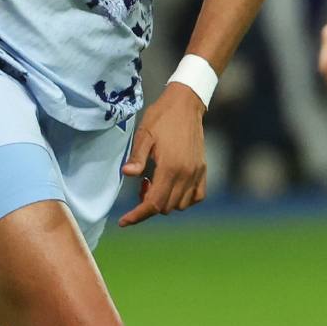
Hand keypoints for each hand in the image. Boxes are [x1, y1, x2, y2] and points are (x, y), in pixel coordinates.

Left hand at [117, 86, 206, 225]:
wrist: (186, 104)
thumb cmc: (161, 117)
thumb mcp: (144, 134)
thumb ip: (137, 157)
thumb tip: (127, 174)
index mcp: (170, 167)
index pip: (154, 203)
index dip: (137, 215)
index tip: (123, 222)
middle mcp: (186, 173)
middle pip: (166, 207)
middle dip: (148, 205)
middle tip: (141, 186)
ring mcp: (197, 172)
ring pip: (180, 205)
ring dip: (165, 202)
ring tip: (155, 183)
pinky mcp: (203, 169)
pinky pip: (196, 197)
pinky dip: (183, 199)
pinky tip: (172, 187)